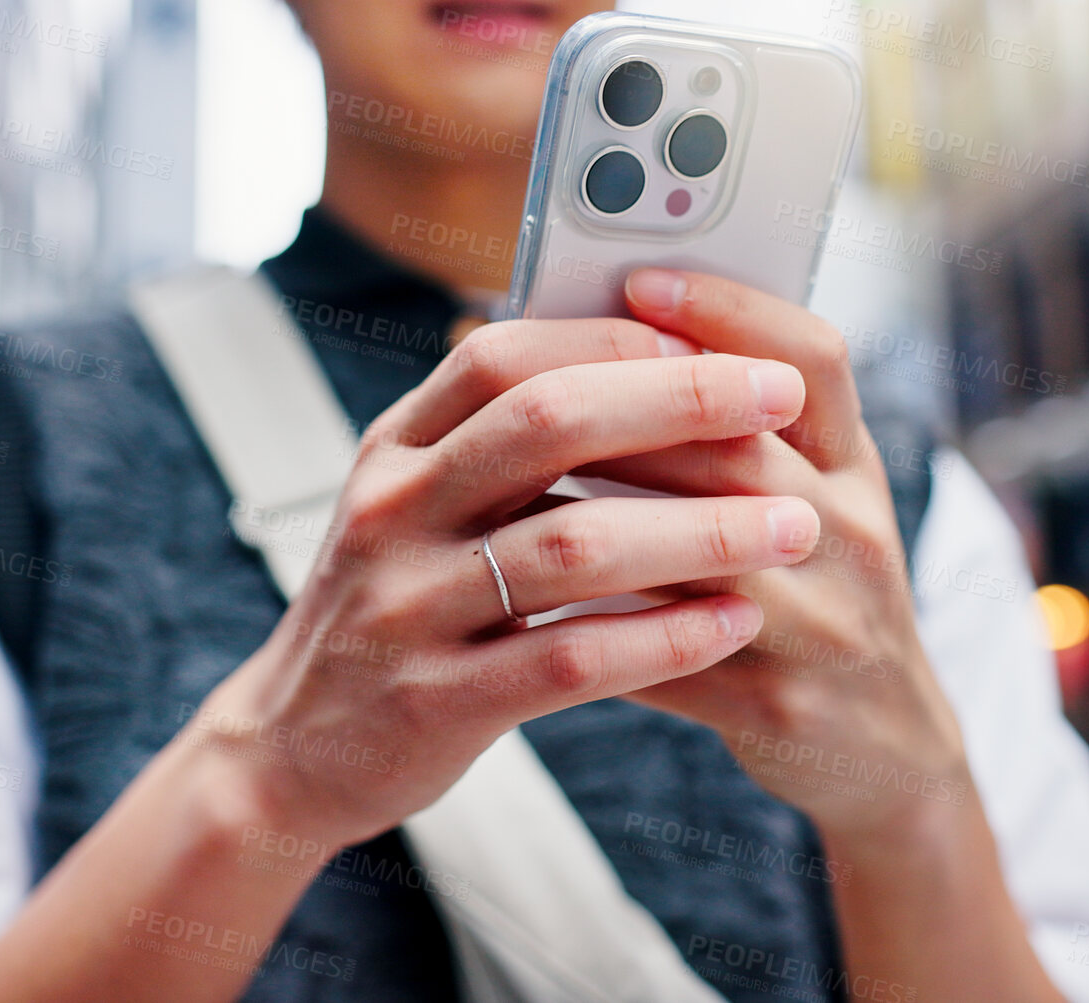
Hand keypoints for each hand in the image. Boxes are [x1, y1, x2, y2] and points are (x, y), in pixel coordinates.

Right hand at [186, 315, 824, 848]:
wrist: (295, 750)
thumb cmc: (394, 609)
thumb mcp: (416, 505)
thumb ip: (500, 441)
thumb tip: (645, 358)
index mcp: (394, 448)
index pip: (504, 355)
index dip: (615, 338)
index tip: (716, 340)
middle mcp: (393, 512)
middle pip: (544, 425)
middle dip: (678, 403)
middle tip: (780, 402)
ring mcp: (406, 608)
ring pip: (570, 545)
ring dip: (698, 530)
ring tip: (793, 527)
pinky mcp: (436, 702)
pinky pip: (567, 658)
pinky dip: (662, 637)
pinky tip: (734, 624)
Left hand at [580, 268, 975, 845]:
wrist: (886, 747)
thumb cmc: (818, 596)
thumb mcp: (809, 500)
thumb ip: (735, 433)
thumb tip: (615, 340)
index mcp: (855, 467)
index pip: (814, 360)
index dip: (731, 311)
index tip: (639, 279)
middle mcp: (851, 533)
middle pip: (740, 446)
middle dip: (627, 409)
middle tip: (530, 382)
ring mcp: (824, 624)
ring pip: (700, 548)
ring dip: (597, 509)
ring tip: (512, 482)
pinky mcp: (778, 705)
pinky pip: (665, 654)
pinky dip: (591, 622)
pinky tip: (524, 597)